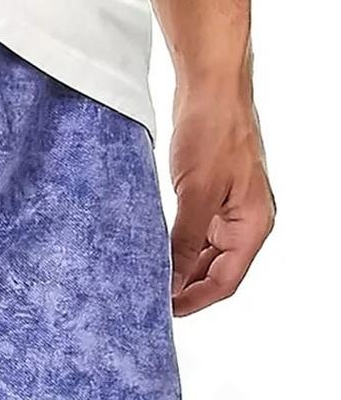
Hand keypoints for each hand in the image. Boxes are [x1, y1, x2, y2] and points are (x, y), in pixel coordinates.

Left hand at [169, 84, 274, 315]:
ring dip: (179, 268)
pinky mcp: (210, 195)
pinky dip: (176, 245)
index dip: (194, 300)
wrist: (210, 88)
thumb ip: (186, 239)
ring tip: (146, 279)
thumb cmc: (213, 130)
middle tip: (147, 299)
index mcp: (252, 225)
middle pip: (216, 271)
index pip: (225, 281)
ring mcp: (228, 208)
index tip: (163, 312)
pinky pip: (195, 233)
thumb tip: (173, 278)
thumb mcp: (196, 192)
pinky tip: (152, 251)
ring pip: (204, 254)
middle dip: (184, 288)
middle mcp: (245, 221)